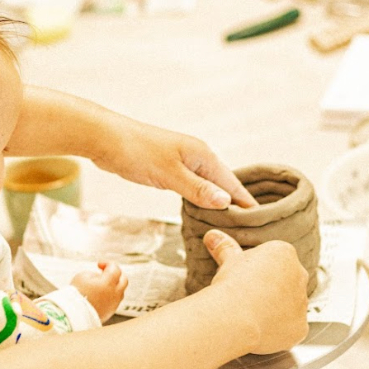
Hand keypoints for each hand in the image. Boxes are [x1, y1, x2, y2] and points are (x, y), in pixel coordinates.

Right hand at [72, 261, 127, 322]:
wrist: (72, 315)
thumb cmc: (76, 294)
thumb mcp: (83, 276)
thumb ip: (95, 275)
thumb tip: (99, 278)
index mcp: (108, 283)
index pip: (115, 268)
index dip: (107, 264)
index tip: (98, 264)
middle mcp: (115, 294)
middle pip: (123, 280)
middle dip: (115, 274)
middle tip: (105, 273)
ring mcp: (114, 304)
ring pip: (120, 291)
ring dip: (113, 286)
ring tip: (100, 285)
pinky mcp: (110, 312)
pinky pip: (114, 301)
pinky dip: (109, 296)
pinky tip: (99, 295)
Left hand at [96, 121, 256, 209]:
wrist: (105, 138)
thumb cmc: (137, 151)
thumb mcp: (169, 174)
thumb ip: (197, 189)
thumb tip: (226, 202)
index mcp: (202, 155)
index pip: (231, 183)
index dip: (245, 202)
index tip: (263, 220)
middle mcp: (197, 156)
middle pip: (223, 184)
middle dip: (236, 205)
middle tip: (250, 229)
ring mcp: (182, 162)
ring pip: (207, 185)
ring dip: (218, 202)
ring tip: (230, 224)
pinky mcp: (169, 168)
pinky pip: (192, 186)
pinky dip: (200, 199)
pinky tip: (201, 210)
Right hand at [203, 229, 307, 354]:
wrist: (235, 318)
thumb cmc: (232, 286)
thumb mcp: (227, 262)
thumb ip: (226, 248)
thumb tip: (212, 235)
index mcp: (284, 254)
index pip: (275, 259)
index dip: (258, 270)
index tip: (245, 279)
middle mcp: (299, 275)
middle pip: (287, 280)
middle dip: (272, 288)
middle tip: (248, 296)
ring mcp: (302, 303)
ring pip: (291, 305)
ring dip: (277, 309)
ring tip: (252, 315)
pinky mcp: (300, 327)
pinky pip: (292, 328)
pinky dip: (280, 330)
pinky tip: (261, 330)